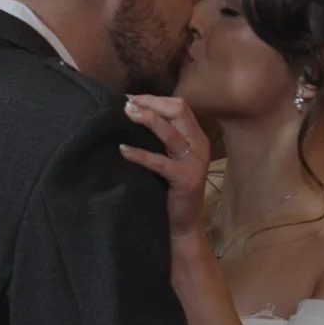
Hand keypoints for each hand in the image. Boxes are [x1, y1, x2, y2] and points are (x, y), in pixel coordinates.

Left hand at [119, 95, 209, 238]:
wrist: (183, 226)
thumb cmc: (169, 190)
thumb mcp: (169, 158)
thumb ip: (160, 139)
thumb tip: (132, 113)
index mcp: (197, 137)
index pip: (179, 106)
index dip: (154, 98)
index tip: (131, 98)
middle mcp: (200, 146)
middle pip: (178, 110)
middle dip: (150, 103)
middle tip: (126, 104)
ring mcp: (195, 162)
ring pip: (170, 132)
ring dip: (147, 119)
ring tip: (127, 115)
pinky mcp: (186, 179)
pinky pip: (160, 162)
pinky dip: (140, 154)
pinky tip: (123, 150)